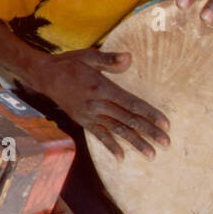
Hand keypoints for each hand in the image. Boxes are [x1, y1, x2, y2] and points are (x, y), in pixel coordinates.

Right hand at [34, 47, 169, 159]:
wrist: (45, 76)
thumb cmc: (70, 64)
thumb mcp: (89, 56)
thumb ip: (109, 59)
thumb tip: (129, 57)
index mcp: (102, 88)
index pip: (131, 103)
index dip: (150, 114)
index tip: (165, 124)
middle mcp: (97, 104)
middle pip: (128, 120)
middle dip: (149, 132)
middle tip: (166, 142)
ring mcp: (90, 115)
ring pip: (117, 131)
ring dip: (135, 143)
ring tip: (151, 154)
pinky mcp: (83, 121)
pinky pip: (99, 136)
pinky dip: (111, 147)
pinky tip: (122, 157)